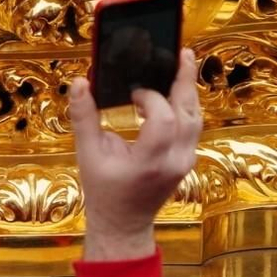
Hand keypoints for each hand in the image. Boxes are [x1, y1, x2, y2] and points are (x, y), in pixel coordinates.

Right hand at [69, 48, 201, 261]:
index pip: (163, 119)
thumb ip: (84, 118)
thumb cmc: (103, 190)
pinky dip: (185, 108)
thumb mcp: (86, 155)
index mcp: (148, 162)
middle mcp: (174, 161)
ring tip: (182, 67)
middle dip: (184, 81)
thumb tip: (80, 83)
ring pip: (196, 119)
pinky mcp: (187, 159)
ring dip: (188, 93)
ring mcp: (185, 161)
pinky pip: (193, 128)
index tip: (132, 92)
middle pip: (189, 114)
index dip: (150, 98)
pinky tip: (175, 93)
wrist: (123, 223)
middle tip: (181, 53)